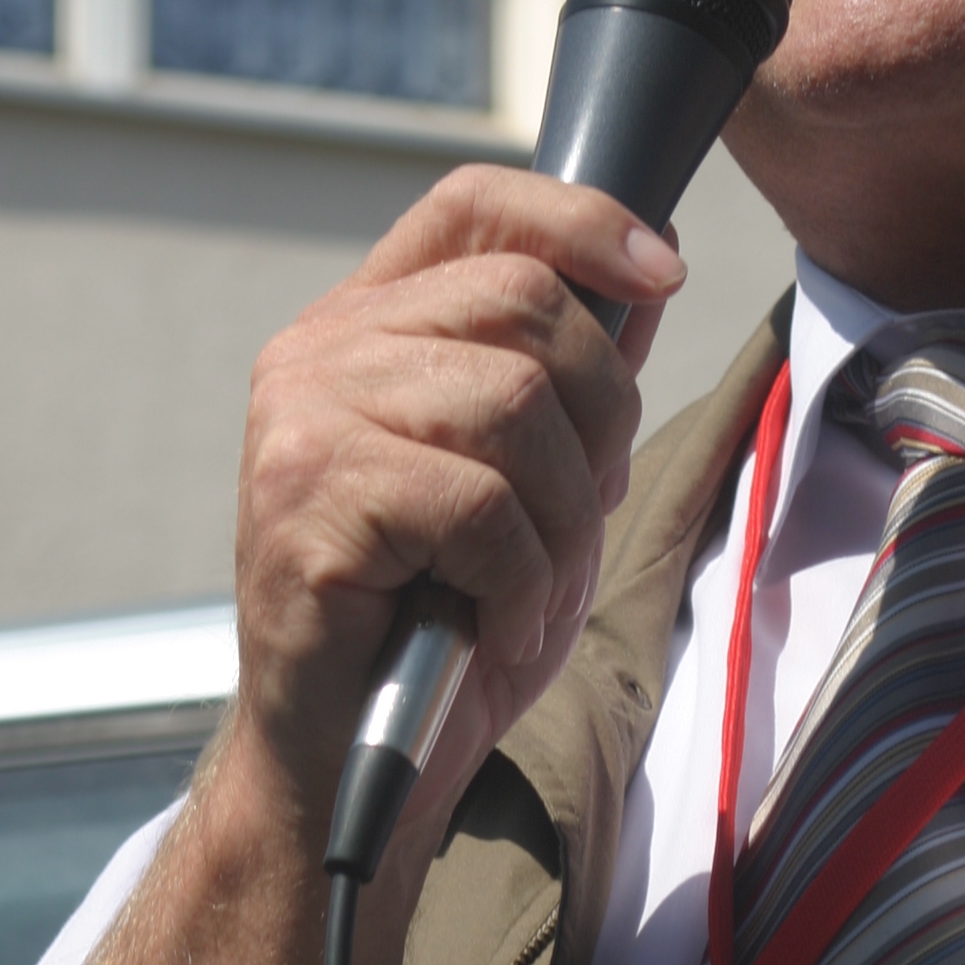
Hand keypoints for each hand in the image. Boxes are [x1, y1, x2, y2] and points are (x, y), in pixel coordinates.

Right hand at [226, 166, 684, 859]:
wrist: (346, 760)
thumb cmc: (441, 622)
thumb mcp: (534, 483)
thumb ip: (569, 378)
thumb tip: (644, 279)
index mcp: (367, 324)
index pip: (475, 204)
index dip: (582, 220)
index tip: (662, 277)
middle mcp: (320, 351)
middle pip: (526, 302)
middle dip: (601, 414)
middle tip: (582, 514)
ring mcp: (302, 420)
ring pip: (514, 403)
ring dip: (564, 517)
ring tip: (534, 585)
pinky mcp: (306, 502)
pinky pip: (481, 506)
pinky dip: (521, 582)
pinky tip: (494, 627)